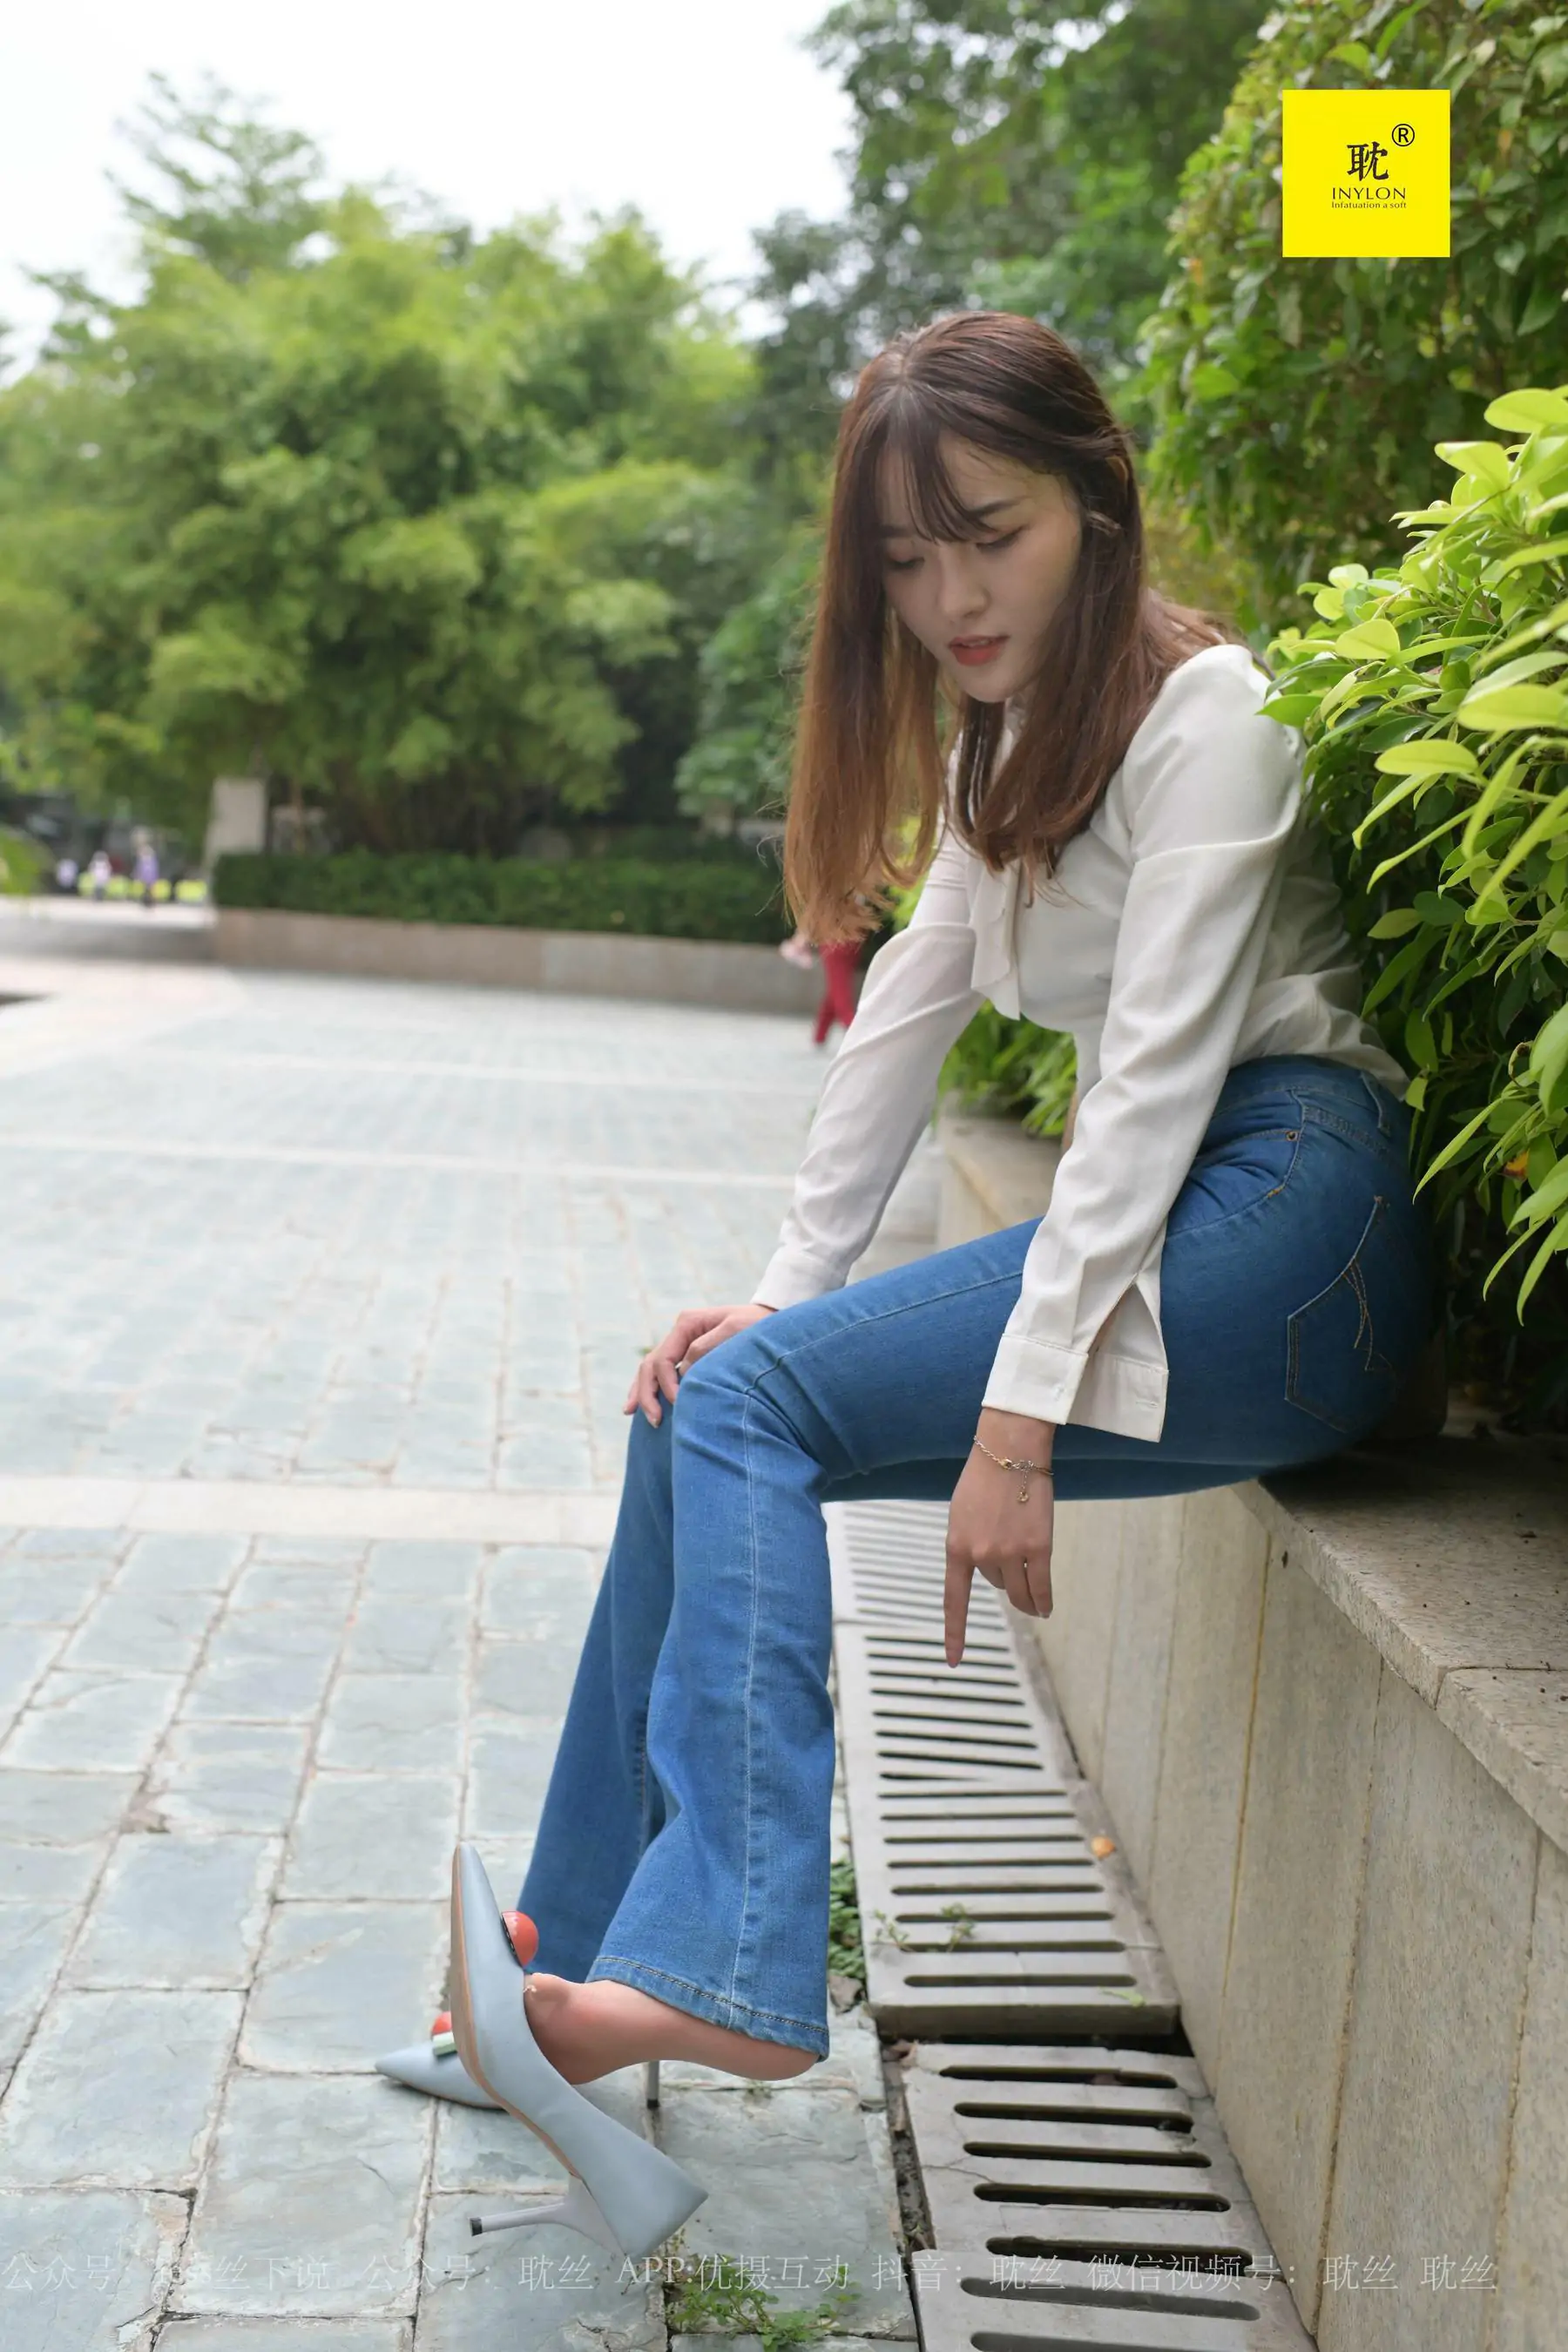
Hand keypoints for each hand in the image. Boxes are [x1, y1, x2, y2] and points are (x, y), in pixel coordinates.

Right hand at [624, 1303, 775, 1426]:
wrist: (770, 1320)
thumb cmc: (757, 1324)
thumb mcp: (736, 1329)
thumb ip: (707, 1346)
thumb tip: (683, 1372)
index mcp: (687, 1323)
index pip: (663, 1358)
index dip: (665, 1383)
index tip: (677, 1403)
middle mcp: (680, 1333)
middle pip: (650, 1365)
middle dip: (647, 1393)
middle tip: (655, 1420)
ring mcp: (681, 1344)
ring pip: (650, 1369)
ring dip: (642, 1391)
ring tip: (631, 1413)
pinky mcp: (688, 1356)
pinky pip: (661, 1373)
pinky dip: (650, 1388)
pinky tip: (638, 1405)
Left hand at [943, 1409, 1055, 1665]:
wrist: (1010, 1449)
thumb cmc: (984, 1477)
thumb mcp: (961, 1514)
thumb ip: (968, 1544)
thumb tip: (982, 1572)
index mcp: (956, 1546)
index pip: (955, 1599)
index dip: (955, 1632)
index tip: (954, 1660)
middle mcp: (982, 1555)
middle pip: (995, 1586)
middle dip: (1002, 1577)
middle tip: (1009, 1554)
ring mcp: (1011, 1553)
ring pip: (1019, 1591)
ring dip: (1025, 1596)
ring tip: (1032, 1602)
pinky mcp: (1039, 1548)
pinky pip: (1042, 1587)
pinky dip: (1044, 1601)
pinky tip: (1046, 1609)